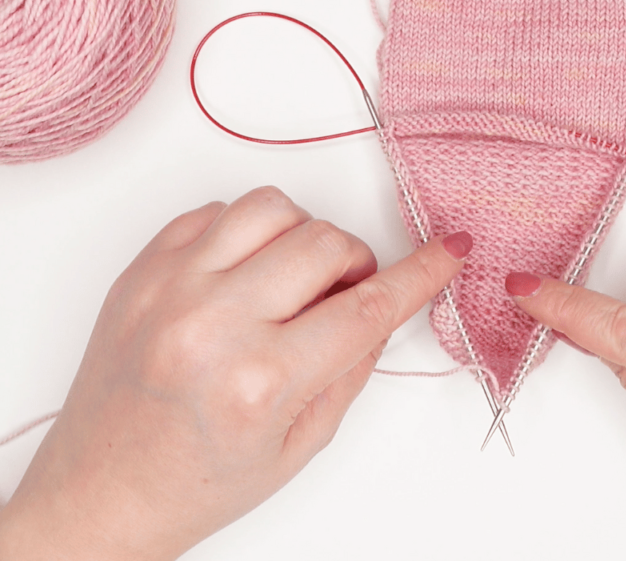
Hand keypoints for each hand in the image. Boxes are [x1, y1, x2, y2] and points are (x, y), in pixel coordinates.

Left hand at [0, 187, 471, 560]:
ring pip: (271, 208)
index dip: (420, 274)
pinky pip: (214, 212)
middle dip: (356, 263)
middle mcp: (211, 324)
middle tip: (347, 295)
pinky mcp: (139, 271)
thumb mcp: (301, 444)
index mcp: (260, 381)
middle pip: (325, 243)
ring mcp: (168, 289)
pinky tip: (246, 275)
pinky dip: (247, 234)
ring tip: (294, 281)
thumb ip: (351, 367)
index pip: (367, 307)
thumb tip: (382, 306)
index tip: (447, 252)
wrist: (103, 492)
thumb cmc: (199, 480)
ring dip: (303, 237)